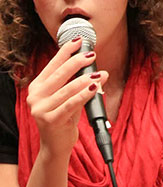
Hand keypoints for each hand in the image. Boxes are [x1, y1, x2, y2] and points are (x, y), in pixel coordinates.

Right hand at [26, 37, 108, 157]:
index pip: (52, 65)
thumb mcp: (65, 98)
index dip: (65, 51)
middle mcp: (35, 96)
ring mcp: (41, 109)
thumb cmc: (63, 118)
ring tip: (102, 74)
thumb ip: (72, 83)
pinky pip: (72, 103)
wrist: (56, 145)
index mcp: (36, 87)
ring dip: (87, 79)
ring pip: (68, 89)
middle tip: (92, 55)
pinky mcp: (51, 120)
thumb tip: (89, 65)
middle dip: (77, 62)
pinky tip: (96, 87)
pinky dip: (85, 94)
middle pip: (59, 74)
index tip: (79, 41)